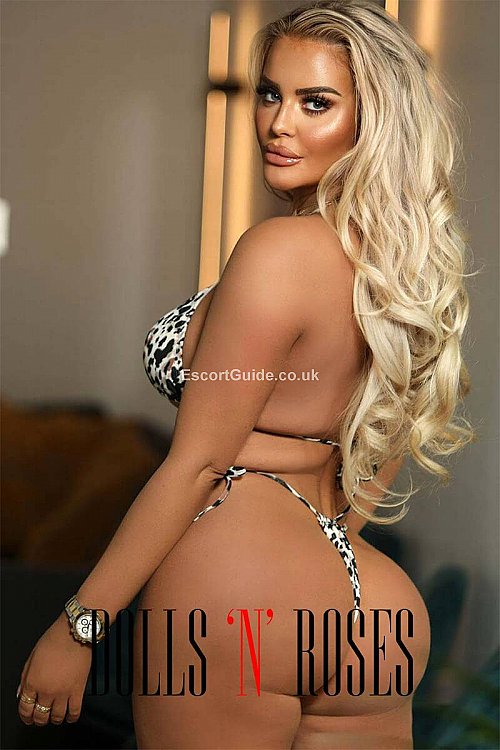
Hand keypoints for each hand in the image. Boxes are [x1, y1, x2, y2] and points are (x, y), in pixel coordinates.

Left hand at [17, 611, 92, 726]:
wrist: (74, 633)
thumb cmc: (54, 639)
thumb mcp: (32, 657)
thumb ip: (24, 677)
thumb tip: (21, 693)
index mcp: (32, 681)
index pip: (25, 708)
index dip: (25, 716)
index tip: (28, 717)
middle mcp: (46, 690)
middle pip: (40, 715)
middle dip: (38, 719)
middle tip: (40, 718)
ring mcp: (63, 692)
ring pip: (56, 717)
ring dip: (54, 720)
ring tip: (55, 717)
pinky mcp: (78, 690)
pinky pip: (74, 712)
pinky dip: (71, 717)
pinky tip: (70, 716)